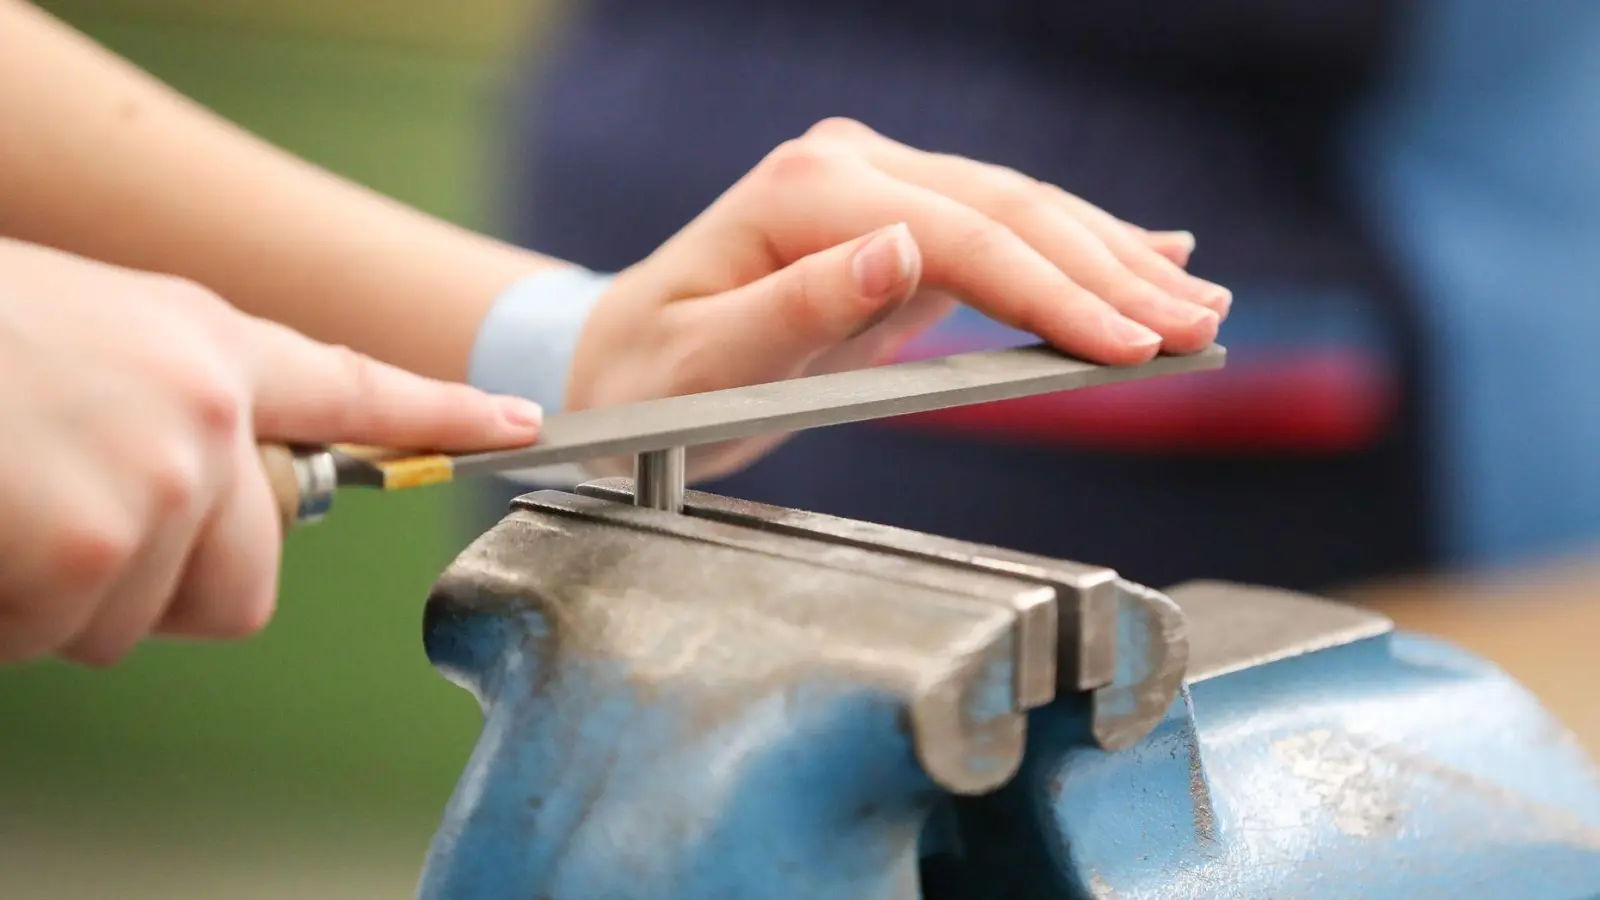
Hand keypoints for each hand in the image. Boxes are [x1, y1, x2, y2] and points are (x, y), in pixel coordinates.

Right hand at [0, 240, 543, 666]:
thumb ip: (184, 402)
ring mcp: (158, 482)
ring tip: (2, 498)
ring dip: (53, 596)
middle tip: (66, 518)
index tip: (518, 422)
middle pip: (242, 588)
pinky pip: (54, 640)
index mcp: (208, 348)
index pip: (354, 388)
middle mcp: (208, 413)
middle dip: (156, 587)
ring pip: (132, 623)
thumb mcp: (97, 334)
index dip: (443, 412)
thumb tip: (222, 493)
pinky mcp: (92, 548)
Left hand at [567, 118, 1230, 478]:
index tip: (1128, 346)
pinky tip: (1150, 250)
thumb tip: (897, 250)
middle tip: (1197, 329)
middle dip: (1109, 273)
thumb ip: (791, 308)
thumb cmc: (647, 381)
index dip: (1052, 292)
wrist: (623, 364)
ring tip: (1196, 305)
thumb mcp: (699, 365)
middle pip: (1007, 212)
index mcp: (803, 195)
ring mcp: (876, 189)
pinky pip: (1001, 232)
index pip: (959, 236)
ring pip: (1019, 213)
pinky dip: (1078, 247)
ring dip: (1113, 258)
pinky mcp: (895, 224)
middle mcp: (846, 172)